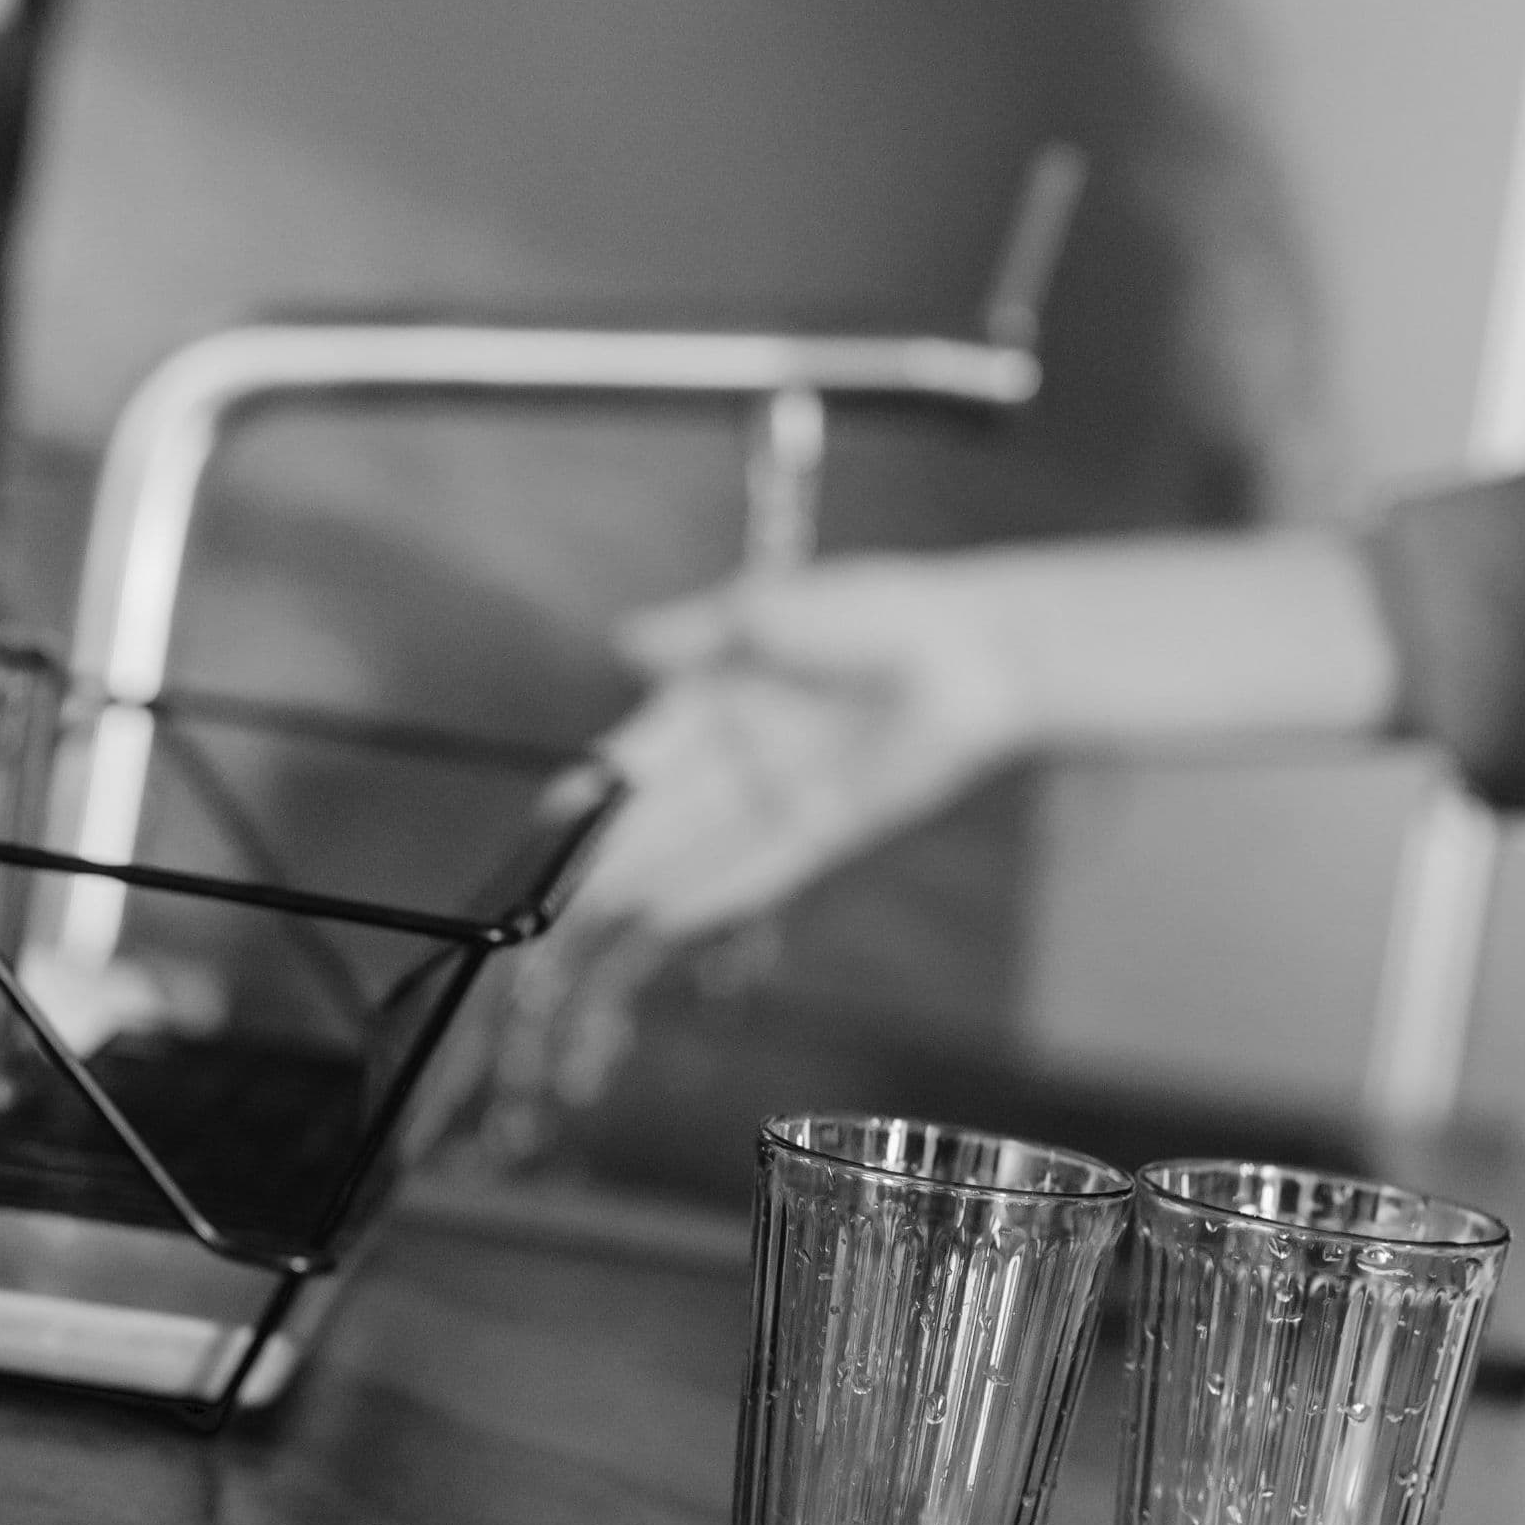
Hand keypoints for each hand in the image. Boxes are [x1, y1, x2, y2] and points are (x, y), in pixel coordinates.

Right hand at [571, 553, 1028, 942]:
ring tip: (590, 916)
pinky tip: (669, 919)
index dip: (600, 784)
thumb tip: (621, 640)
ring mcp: (789, 789)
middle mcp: (750, 744)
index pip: (647, 745)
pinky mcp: (832, 826)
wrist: (975, 652)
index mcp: (725, 685)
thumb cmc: (878, 609)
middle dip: (611, 850)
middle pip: (667, 808)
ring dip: (650, 879)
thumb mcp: (770, 605)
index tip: (553, 819)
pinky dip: (718, 893)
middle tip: (550, 893)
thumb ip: (695, 631)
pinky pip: (763, 867)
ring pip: (704, 844)